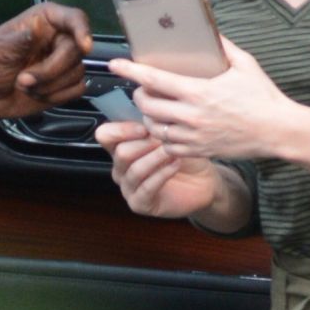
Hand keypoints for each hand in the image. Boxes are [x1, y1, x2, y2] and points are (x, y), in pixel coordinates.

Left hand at [0, 2, 90, 119]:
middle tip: (23, 80)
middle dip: (51, 71)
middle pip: (77, 51)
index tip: (85, 47)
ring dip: (50, 86)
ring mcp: (62, 62)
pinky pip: (77, 89)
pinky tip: (37, 94)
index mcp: (44, 21)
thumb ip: (16, 41)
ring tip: (24, 86)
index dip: (82, 30)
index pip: (74, 18)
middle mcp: (58, 38)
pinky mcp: (65, 83)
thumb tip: (33, 32)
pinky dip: (58, 96)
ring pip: (77, 73)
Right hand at [95, 120, 223, 219]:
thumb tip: (148, 106)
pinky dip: (162, 173)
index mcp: (121, 146)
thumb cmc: (185, 155)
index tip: (144, 127)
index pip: (105, 135)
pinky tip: (175, 164)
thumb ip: (154, 122)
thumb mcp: (169, 133)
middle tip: (164, 139)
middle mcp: (121, 167)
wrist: (204, 181)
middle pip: (120, 152)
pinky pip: (146, 187)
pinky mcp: (139, 204)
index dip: (122, 129)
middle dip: (145, 143)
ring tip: (173, 151)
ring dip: (156, 158)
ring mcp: (128, 187)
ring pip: (135, 169)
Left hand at [111, 35, 289, 161]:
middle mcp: (192, 115)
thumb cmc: (262, 97)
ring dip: (149, 116)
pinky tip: (169, 127)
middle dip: (139, 94)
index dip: (130, 71)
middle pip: (147, 105)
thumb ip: (223, 47)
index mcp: (199, 91)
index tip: (115, 64)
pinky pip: (168, 145)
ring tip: (155, 107)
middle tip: (144, 88)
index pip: (154, 79)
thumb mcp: (245, 64)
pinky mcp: (199, 150)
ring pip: (154, 127)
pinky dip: (163, 136)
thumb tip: (208, 30)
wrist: (278, 130)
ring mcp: (194, 136)